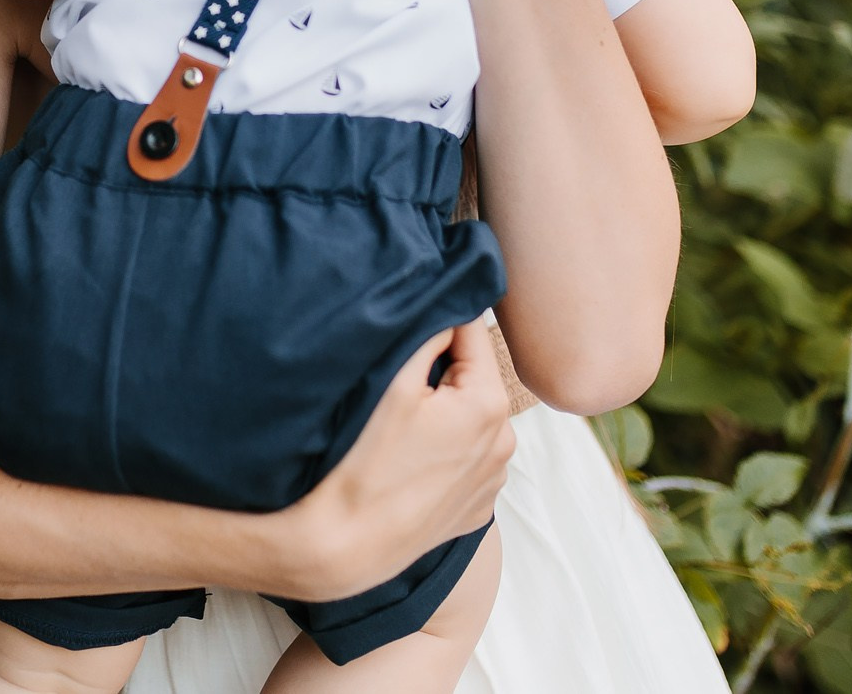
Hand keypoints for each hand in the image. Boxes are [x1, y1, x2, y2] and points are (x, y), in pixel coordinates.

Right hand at [265, 321, 515, 600]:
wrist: (346, 545)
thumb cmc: (365, 462)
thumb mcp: (395, 384)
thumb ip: (430, 335)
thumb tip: (449, 306)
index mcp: (488, 403)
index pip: (473, 331)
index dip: (441, 321)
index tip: (412, 326)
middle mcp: (504, 440)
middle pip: (475, 377)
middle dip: (445, 370)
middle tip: (400, 381)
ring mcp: (494, 478)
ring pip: (474, 417)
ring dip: (449, 410)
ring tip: (405, 426)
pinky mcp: (480, 506)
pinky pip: (469, 457)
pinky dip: (449, 449)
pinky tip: (412, 459)